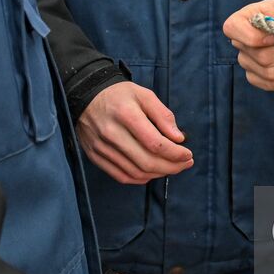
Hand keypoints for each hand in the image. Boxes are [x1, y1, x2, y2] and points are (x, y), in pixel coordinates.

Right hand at [78, 82, 192, 183]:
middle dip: (172, 167)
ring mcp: (101, 147)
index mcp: (126, 114)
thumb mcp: (144, 95)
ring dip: (159, 174)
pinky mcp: (95, 156)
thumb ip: (163, 115)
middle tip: (185, 164)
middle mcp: (111, 133)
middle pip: (147, 162)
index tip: (188, 154)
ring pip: (136, 172)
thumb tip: (179, 138)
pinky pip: (121, 176)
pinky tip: (152, 172)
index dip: (175, 153)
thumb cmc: (119, 94)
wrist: (85, 95)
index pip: (155, 143)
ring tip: (172, 167)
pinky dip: (140, 178)